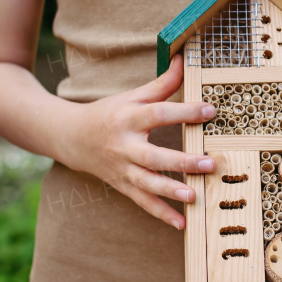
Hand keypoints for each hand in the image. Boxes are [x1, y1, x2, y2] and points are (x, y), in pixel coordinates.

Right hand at [58, 55, 215, 228]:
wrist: (71, 137)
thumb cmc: (109, 113)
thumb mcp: (131, 96)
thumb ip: (161, 83)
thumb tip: (185, 59)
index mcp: (128, 118)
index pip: (158, 113)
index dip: (184, 111)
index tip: (210, 110)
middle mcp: (124, 145)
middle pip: (154, 155)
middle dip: (182, 161)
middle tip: (209, 163)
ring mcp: (121, 168)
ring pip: (147, 182)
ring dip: (171, 191)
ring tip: (194, 196)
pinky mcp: (122, 185)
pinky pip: (142, 201)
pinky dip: (161, 213)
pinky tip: (181, 223)